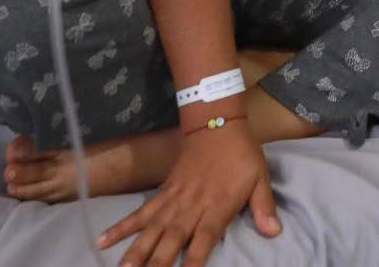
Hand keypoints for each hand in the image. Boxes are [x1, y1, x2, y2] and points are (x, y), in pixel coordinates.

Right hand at [99, 120, 278, 266]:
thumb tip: (274, 233)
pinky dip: (121, 227)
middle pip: (171, 242)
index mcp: (216, 209)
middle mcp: (191, 208)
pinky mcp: (162, 193)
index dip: (194, 263)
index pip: (203, 242)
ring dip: (136, 252)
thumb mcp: (260, 179)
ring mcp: (173, 201)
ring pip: (151, 231)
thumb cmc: (242, 155)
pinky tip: (103, 240)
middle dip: (158, 265)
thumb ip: (263, 208)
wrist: (216, 124)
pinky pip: (139, 213)